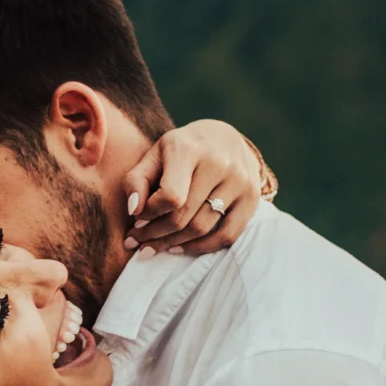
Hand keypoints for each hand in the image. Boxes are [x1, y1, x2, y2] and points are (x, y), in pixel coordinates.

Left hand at [122, 119, 269, 256]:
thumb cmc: (183, 149)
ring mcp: (239, 181)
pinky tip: (181, 247)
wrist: (225, 138)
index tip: (137, 219)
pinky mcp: (252, 198)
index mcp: (188, 149)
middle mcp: (218, 164)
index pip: (169, 196)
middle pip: (183, 216)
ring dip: (174, 243)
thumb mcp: (155, 155)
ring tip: (156, 246)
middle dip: (155, 234)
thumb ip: (136, 180)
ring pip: (202, 229)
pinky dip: (201, 248)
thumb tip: (133, 211)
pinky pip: (227, 236)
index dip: (149, 214)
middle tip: (139, 242)